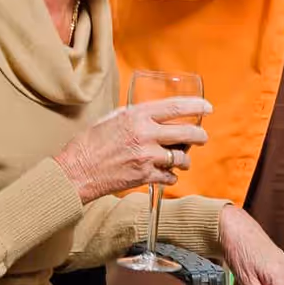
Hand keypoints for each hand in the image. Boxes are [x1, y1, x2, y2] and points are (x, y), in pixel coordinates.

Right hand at [54, 97, 210, 204]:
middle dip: (199, 137)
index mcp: (137, 115)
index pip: (176, 107)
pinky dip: (170, 176)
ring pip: (181, 158)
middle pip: (187, 133)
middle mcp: (145, 134)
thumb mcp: (114, 118)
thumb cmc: (90, 143)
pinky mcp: (144, 176)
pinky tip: (166, 174)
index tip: (207, 108)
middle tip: (202, 138)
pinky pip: (169, 177)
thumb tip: (157, 114)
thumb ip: (137, 116)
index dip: (196, 107)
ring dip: (185, 160)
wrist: (76, 170)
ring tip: (181, 161)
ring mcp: (146, 156)